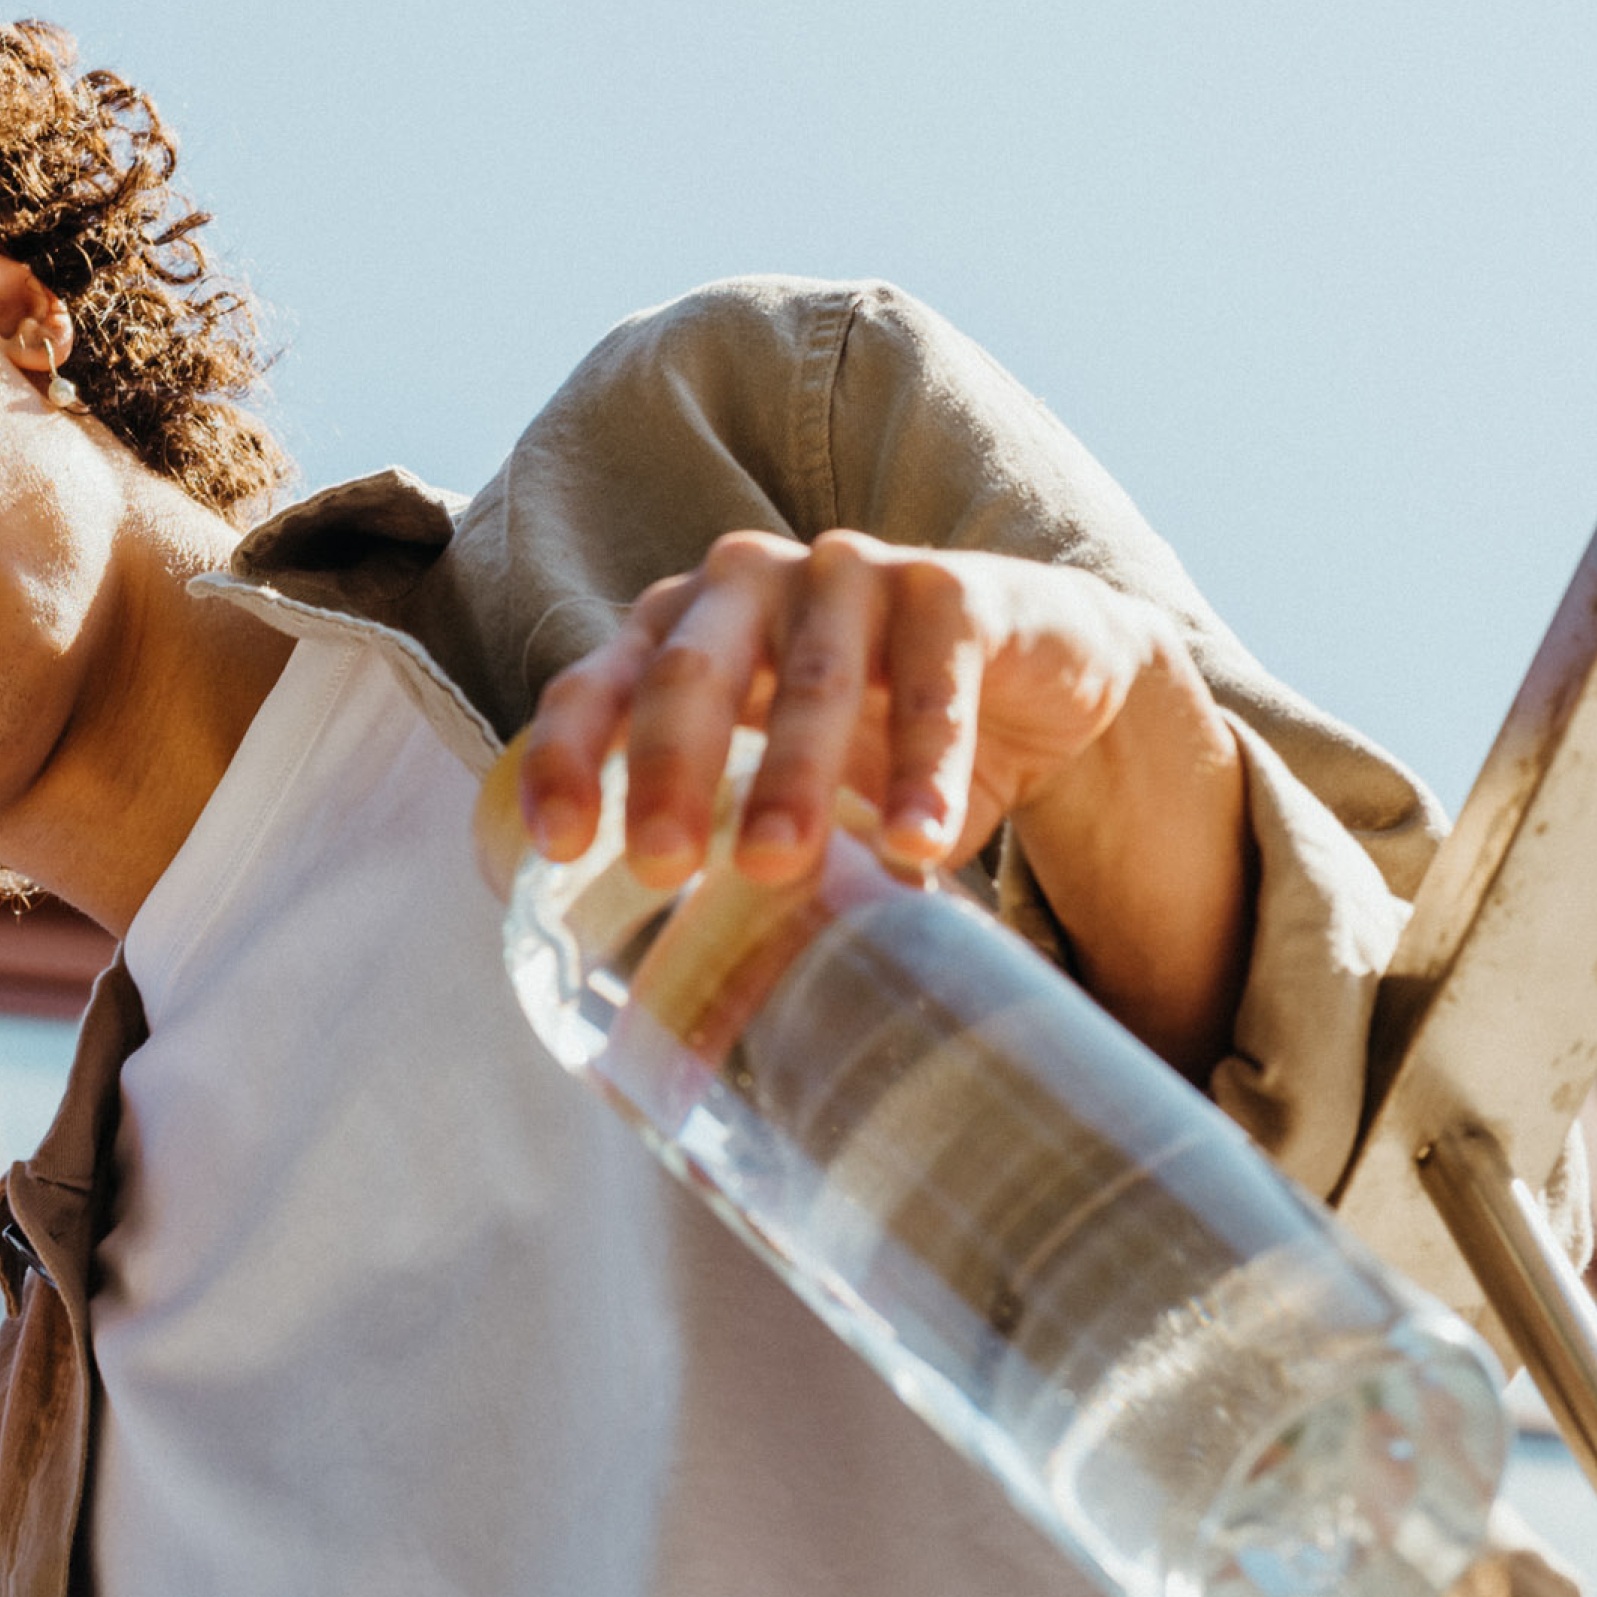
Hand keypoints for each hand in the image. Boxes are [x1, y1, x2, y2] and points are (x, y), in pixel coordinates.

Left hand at [518, 529, 1251, 1075]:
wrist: (1038, 676)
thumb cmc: (876, 734)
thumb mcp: (789, 786)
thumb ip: (732, 854)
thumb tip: (672, 1022)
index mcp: (677, 629)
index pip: (596, 685)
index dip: (568, 757)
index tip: (558, 845)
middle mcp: (748, 584)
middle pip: (688, 672)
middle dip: (669, 768)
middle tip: (662, 865)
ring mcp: (849, 574)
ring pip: (811, 679)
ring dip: (793, 774)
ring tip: (777, 864)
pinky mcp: (953, 591)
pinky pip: (934, 684)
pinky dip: (927, 766)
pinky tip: (917, 841)